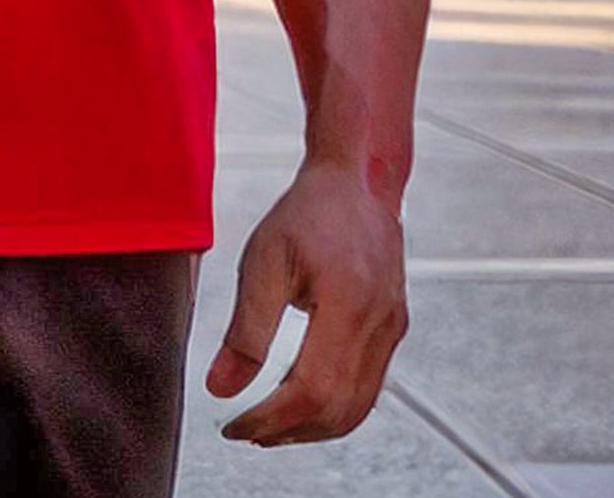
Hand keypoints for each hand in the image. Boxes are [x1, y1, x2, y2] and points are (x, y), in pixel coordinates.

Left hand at [205, 159, 408, 445]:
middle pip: (338, 411)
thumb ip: (245, 329)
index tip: (234, 425)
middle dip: (288, 431)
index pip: (311, 390)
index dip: (270, 419)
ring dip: (311, 428)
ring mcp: (391, 331)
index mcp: (347, 305)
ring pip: (357, 408)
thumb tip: (220, 387)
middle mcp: (378, 325)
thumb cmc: (310, 212)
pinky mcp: (393, 330)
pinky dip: (334, 408)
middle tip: (246, 431)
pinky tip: (300, 401)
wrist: (359, 183)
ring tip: (268, 425)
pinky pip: (368, 388)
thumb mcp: (264, 259)